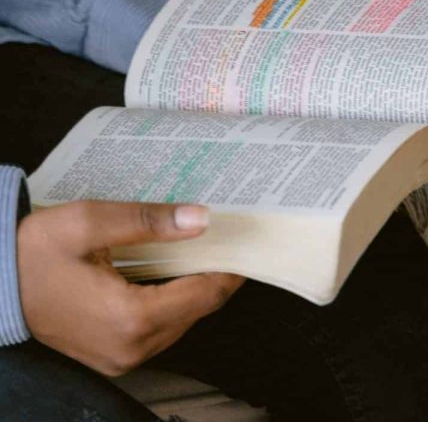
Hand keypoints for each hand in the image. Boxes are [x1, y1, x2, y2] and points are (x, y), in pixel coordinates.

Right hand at [17, 201, 243, 375]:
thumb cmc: (33, 254)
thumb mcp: (90, 224)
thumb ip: (149, 221)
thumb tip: (201, 218)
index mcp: (131, 318)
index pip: (206, 295)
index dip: (231, 267)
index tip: (247, 241)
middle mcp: (132, 347)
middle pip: (198, 310)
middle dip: (215, 274)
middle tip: (227, 238)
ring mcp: (122, 356)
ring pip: (182, 321)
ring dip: (195, 288)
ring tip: (202, 250)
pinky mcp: (112, 355)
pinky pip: (159, 328)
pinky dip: (172, 301)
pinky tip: (173, 271)